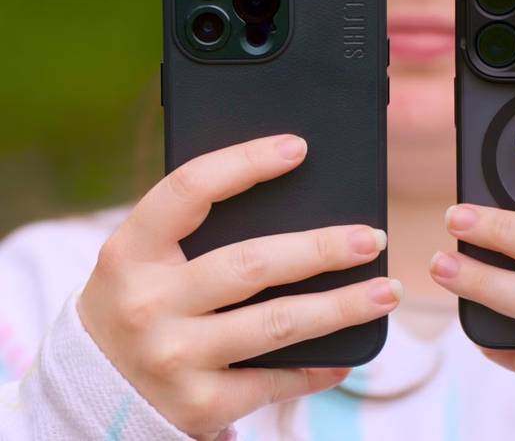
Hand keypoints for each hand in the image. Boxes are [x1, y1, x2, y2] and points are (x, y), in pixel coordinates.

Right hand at [78, 134, 399, 439]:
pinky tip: (349, 354)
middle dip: (322, 249)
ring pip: (278, 323)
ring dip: (342, 306)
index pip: (189, 190)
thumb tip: (294, 200)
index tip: (298, 148)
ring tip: (385, 290)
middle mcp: (148, 304)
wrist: (92, 393)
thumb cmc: (139, 305)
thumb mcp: (143, 262)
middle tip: (371, 237)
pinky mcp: (199, 405)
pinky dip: (319, 367)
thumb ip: (195, 232)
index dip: (246, 162)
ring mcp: (173, 358)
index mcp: (129, 252)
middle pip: (252, 263)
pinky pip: (275, 380)